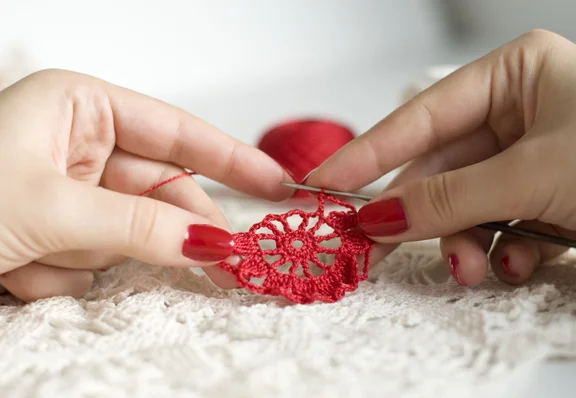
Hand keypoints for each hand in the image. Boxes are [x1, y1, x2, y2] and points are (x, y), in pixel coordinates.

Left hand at [0, 69, 292, 300]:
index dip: (233, 160)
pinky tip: (12, 274)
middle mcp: (79, 144)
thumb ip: (139, 225)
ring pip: (125, 236)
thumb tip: (213, 244)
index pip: (179, 132)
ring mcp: (68, 191)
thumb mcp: (49, 206)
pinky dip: (57, 278)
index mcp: (80, 107)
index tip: (277, 186)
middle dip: (170, 232)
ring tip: (27, 262)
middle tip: (228, 264)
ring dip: (84, 261)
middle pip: (160, 194)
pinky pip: (91, 262)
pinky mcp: (54, 232)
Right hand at [308, 30, 575, 286]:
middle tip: (375, 246)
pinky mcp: (547, 198)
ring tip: (472, 268)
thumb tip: (376, 217)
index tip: (322, 181)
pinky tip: (514, 263)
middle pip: (439, 168)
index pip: (420, 118)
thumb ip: (447, 197)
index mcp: (515, 76)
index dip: (367, 153)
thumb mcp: (534, 175)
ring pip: (465, 204)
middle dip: (418, 214)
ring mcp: (532, 157)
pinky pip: (499, 224)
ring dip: (461, 241)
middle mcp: (519, 112)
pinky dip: (498, 251)